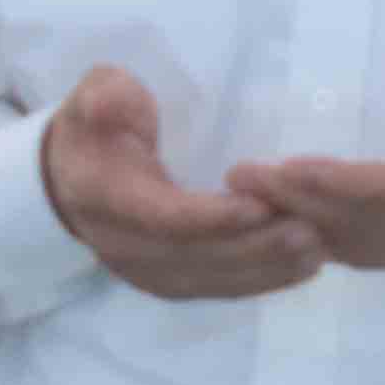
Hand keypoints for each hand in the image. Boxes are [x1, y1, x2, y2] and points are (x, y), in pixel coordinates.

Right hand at [45, 66, 316, 302]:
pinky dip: (261, 281)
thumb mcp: (93, 96)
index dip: (211, 217)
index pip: (162, 217)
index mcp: (104, 198)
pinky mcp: (169, 282)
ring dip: (266, 269)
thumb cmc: (94, 127)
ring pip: (211, 279)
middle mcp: (123, 246)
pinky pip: (217, 288)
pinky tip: (302, 267)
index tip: (260, 206)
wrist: (68, 179)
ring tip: (316, 249)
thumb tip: (112, 103)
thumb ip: (105, 96)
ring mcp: (145, 272)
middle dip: (254, 247)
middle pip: (195, 256)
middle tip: (308, 230)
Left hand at [231, 51, 384, 272]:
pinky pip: (372, 254)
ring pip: (360, 245)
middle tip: (238, 177)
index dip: (337, 186)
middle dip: (297, 205)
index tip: (286, 168)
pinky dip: (328, 242)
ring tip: (247, 197)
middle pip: (361, 225)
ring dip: (303, 225)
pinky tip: (291, 226)